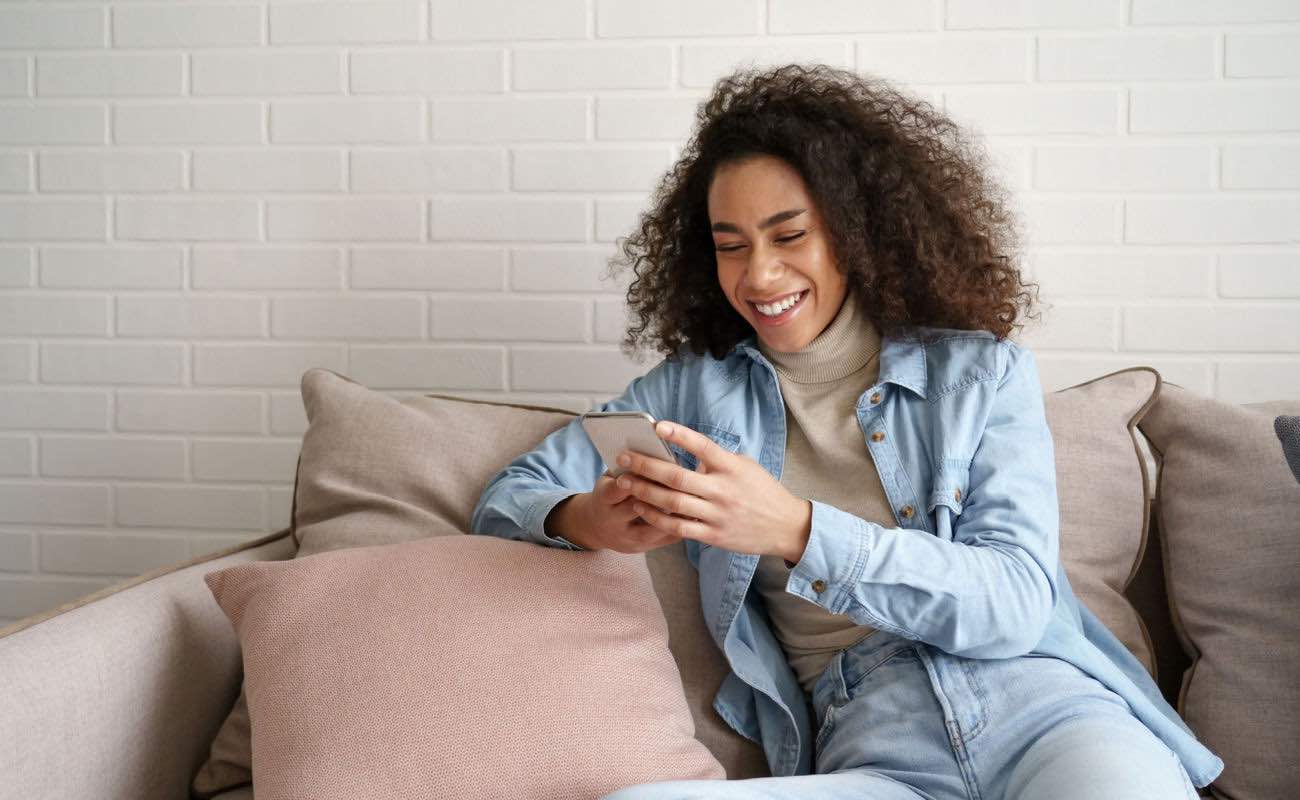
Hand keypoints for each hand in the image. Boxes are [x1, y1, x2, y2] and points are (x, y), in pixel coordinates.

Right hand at [548, 471, 684, 554]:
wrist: (598, 528)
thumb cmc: (610, 495)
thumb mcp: (609, 480)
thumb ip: (628, 470)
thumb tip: (661, 454)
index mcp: (603, 500)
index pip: (616, 490)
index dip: (634, 479)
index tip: (652, 467)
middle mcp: (614, 522)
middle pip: (637, 507)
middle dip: (659, 493)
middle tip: (682, 479)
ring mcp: (629, 538)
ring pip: (657, 526)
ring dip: (676, 511)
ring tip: (694, 496)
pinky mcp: (644, 548)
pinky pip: (668, 537)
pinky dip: (683, 524)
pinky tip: (696, 511)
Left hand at [615, 421, 811, 561]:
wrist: (785, 526)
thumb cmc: (762, 491)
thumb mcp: (744, 467)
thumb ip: (716, 459)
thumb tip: (683, 448)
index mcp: (732, 467)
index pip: (703, 446)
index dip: (679, 435)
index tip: (656, 426)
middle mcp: (723, 490)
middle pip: (677, 476)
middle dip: (645, 466)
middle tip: (623, 458)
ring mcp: (717, 514)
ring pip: (672, 502)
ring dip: (644, 491)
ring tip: (623, 482)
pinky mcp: (713, 535)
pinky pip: (678, 527)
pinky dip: (656, 517)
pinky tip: (641, 507)